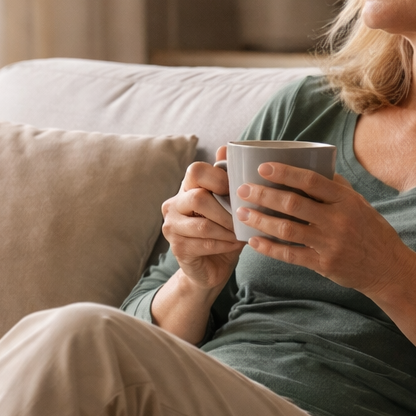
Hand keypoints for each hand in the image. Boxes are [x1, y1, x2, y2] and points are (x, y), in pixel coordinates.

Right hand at [160, 145, 245, 292]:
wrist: (212, 268)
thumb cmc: (223, 232)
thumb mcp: (230, 205)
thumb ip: (229, 179)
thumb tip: (228, 147)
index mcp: (187, 188)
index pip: (196, 170)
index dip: (219, 178)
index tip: (237, 191)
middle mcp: (174, 204)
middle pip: (198, 198)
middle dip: (226, 210)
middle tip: (243, 218)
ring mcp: (172, 227)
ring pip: (203, 225)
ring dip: (228, 230)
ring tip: (241, 233)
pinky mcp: (177, 248)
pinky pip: (204, 244)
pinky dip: (225, 244)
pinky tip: (235, 244)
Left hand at [235, 162, 415, 299]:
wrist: (387, 267)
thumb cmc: (371, 230)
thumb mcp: (359, 203)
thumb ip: (336, 187)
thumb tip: (311, 166)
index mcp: (346, 200)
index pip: (311, 181)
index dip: (284, 173)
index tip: (262, 167)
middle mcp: (337, 220)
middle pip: (293, 204)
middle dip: (263, 195)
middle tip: (243, 190)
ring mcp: (330, 244)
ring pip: (287, 230)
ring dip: (260, 220)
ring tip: (241, 213)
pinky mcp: (324, 264)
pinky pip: (290, 255)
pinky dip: (270, 248)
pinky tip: (254, 241)